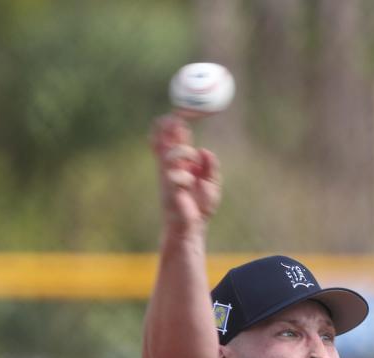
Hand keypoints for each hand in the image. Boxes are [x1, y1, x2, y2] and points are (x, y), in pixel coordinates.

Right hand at [151, 114, 220, 230]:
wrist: (193, 228)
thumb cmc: (200, 207)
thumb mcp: (212, 182)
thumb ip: (210, 166)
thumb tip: (204, 151)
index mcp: (181, 163)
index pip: (173, 138)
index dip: (174, 124)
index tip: (181, 113)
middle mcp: (171, 166)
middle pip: (161, 139)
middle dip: (166, 126)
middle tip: (175, 119)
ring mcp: (167, 177)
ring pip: (169, 154)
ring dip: (183, 152)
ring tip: (193, 161)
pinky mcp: (168, 190)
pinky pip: (175, 176)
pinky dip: (186, 178)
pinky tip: (190, 186)